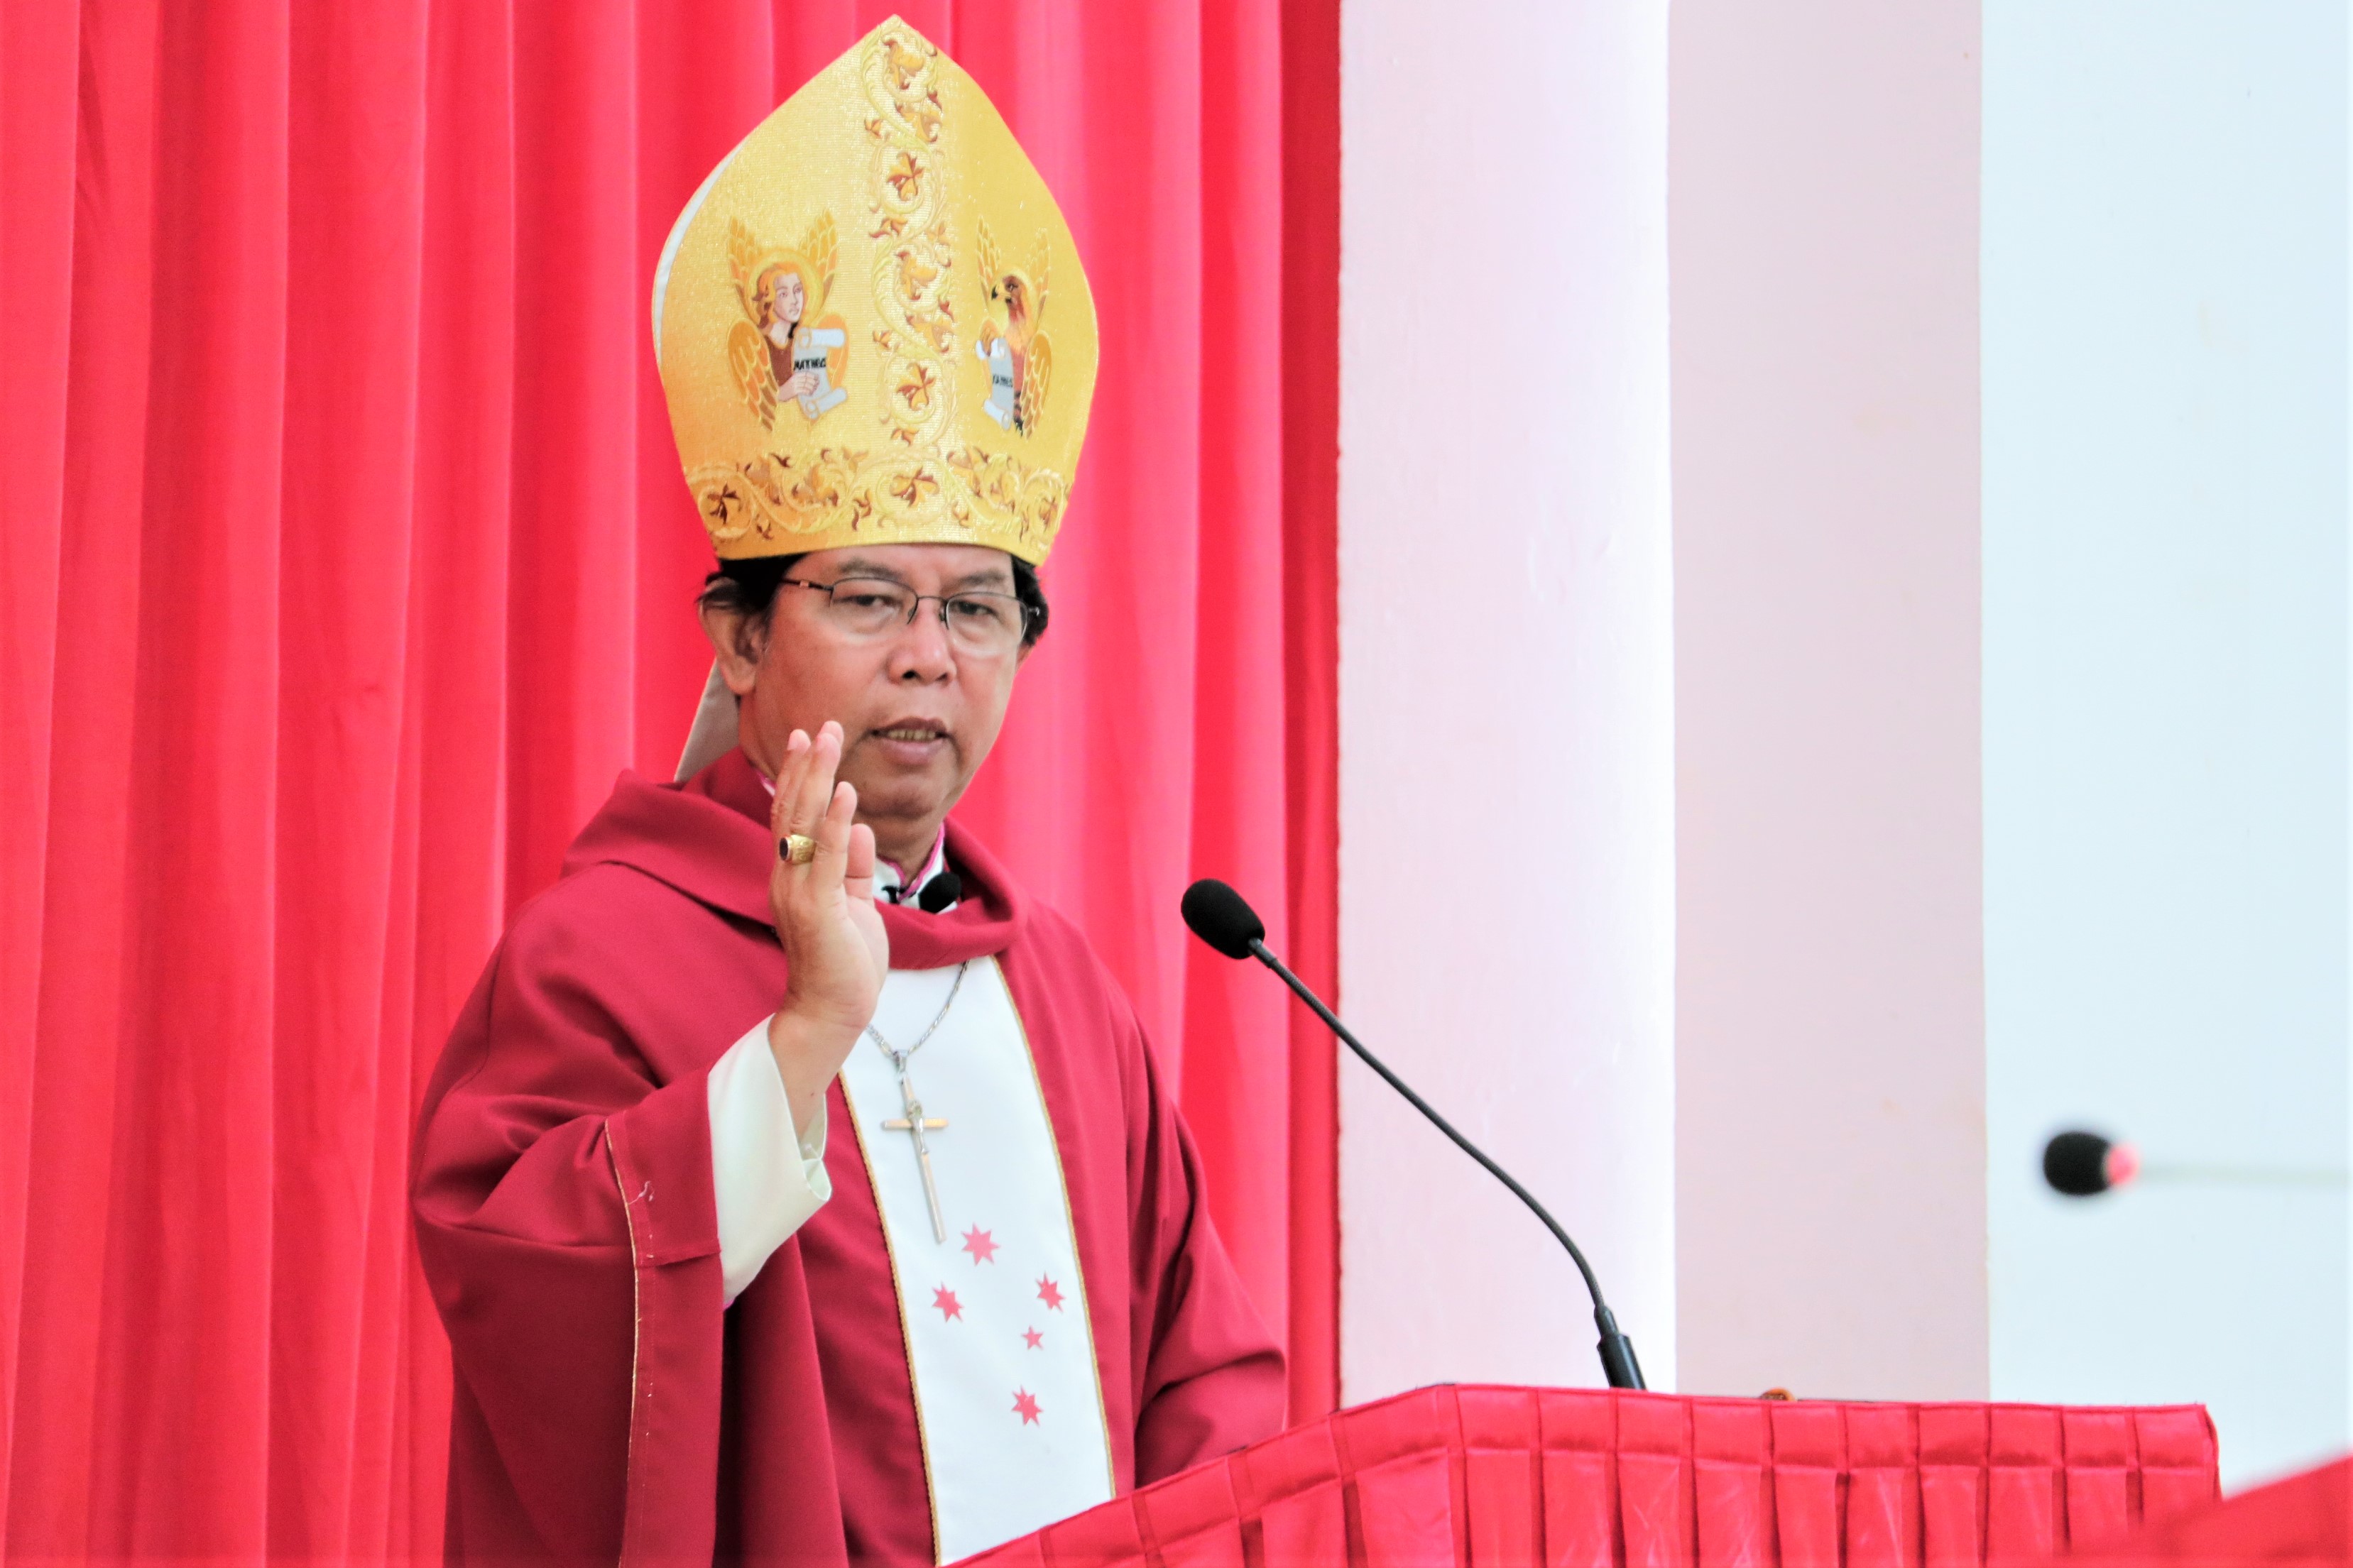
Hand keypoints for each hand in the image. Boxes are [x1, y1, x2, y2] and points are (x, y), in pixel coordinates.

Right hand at [765, 722, 887, 1136]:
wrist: (833, 1013)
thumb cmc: (845, 962)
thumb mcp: (856, 904)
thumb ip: (856, 866)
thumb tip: (863, 828)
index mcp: (794, 876)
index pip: (792, 816)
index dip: (799, 776)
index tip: (808, 738)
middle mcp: (787, 878)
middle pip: (793, 810)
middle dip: (806, 765)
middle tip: (819, 725)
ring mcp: (798, 893)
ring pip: (805, 824)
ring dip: (818, 779)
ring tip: (829, 739)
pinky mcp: (817, 910)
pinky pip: (828, 858)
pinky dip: (838, 823)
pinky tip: (846, 792)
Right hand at [785, 371, 819, 398]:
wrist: (779, 393)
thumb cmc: (788, 387)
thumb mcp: (793, 381)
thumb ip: (801, 380)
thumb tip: (813, 381)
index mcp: (795, 376)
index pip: (805, 373)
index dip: (812, 375)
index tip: (817, 377)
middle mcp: (795, 380)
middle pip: (807, 379)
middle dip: (813, 382)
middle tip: (817, 384)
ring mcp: (794, 385)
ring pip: (806, 385)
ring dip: (812, 388)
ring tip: (814, 389)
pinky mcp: (794, 391)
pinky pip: (804, 391)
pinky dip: (808, 392)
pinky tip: (810, 393)